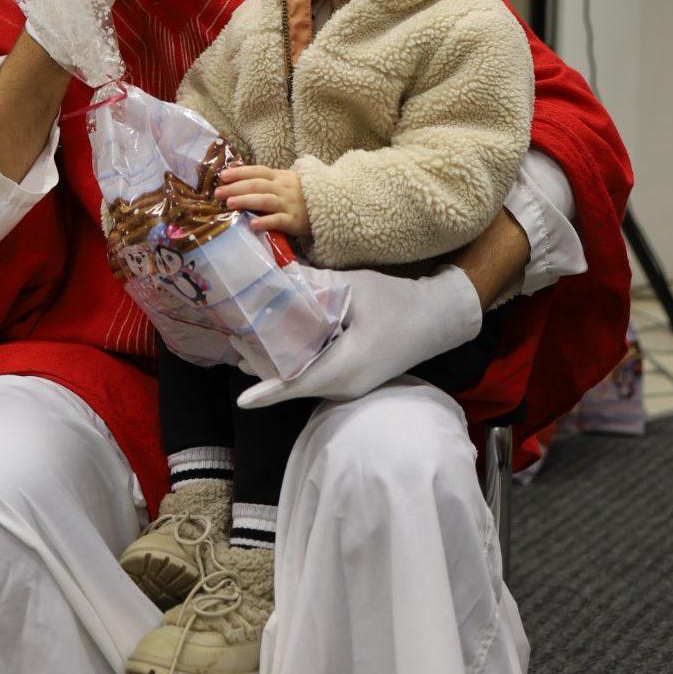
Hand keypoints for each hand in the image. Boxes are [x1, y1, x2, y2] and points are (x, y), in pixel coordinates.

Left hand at [214, 165, 309, 237]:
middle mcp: (283, 188)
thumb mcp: (287, 182)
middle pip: (257, 185)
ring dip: (246, 200)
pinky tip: (253, 224)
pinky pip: (278, 220)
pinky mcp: (294, 221)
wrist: (332, 206)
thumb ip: (267, 182)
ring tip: (229, 203)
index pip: (257, 171)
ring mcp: (289, 204)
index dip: (240, 172)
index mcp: (280, 177)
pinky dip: (265, 221)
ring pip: (265, 200)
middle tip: (217, 193)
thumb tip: (238, 182)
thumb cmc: (302, 195)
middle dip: (235, 188)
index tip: (222, 175)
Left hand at [235, 263, 481, 410]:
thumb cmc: (399, 302)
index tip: (242, 400)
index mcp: (346, 368)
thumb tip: (274, 273)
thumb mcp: (355, 287)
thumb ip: (313, 284)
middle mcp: (344, 385)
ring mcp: (348, 385)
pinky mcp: (350, 376)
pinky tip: (278, 335)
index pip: (299, 386)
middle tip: (233, 336)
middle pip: (293, 382)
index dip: (268, 392)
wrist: (438, 318)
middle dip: (262, 364)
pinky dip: (294, 357)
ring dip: (276, 359)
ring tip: (246, 334)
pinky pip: (314, 372)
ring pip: (302, 377)